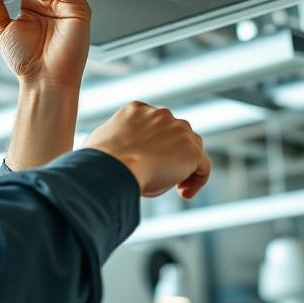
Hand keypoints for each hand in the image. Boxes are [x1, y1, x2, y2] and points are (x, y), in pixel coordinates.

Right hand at [85, 101, 211, 199]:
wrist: (112, 167)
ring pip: (192, 147)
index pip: (156, 123)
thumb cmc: (99, 161)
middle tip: (163, 173)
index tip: (149, 161)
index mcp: (137, 109)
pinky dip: (197, 180)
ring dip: (186, 165)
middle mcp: (160, 114)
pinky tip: (183, 193)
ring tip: (176, 186)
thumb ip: (117, 141)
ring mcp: (178, 130)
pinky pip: (203, 166)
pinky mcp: (191, 151)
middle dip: (173, 151)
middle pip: (178, 131)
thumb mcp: (103, 141)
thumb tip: (113, 151)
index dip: (157, 144)